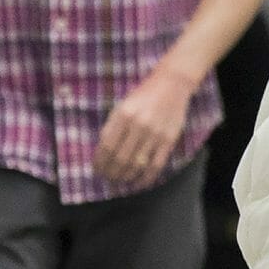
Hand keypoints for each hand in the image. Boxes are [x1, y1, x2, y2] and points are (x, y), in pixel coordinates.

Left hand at [94, 68, 193, 183]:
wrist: (171, 85)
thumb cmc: (143, 95)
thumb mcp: (122, 105)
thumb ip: (113, 126)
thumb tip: (103, 153)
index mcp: (123, 115)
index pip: (107, 146)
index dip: (100, 162)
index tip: (97, 169)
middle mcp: (138, 125)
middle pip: (120, 158)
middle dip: (111, 172)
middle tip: (107, 178)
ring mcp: (155, 133)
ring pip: (137, 164)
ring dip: (126, 177)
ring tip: (119, 181)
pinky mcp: (169, 140)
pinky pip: (156, 165)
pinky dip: (146, 178)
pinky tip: (138, 184)